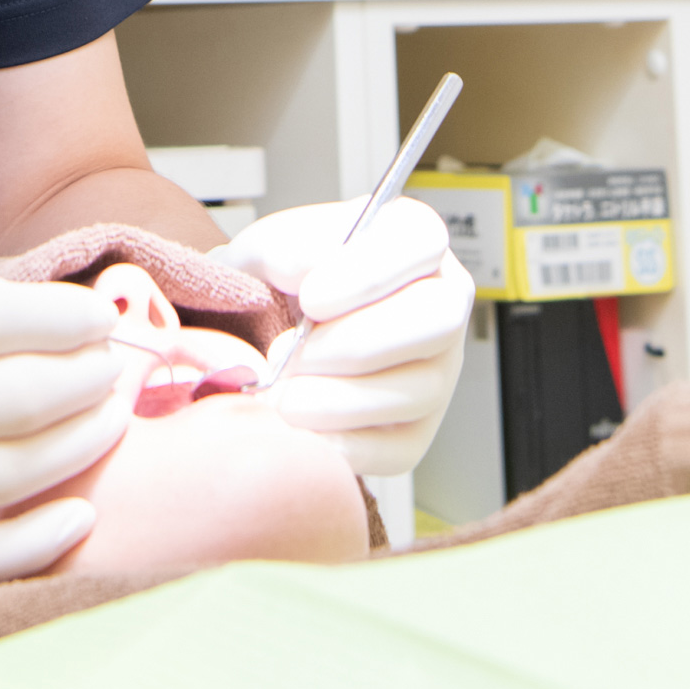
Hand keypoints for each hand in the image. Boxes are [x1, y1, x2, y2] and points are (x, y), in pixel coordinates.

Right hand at [0, 246, 139, 589]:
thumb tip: (10, 294)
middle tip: (119, 373)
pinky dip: (40, 542)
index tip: (98, 322)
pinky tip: (74, 517)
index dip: (76, 323)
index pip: (15, 320)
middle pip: (34, 397)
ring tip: (106, 426)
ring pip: (17, 475)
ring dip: (81, 448)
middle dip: (95, 382)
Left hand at [214, 196, 475, 473]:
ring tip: (281, 395)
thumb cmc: (271, 284)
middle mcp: (440, 303)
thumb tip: (307, 271)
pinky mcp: (415, 432)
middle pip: (438, 321)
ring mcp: (436, 372)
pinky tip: (299, 429)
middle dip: (357, 344)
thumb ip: (287, 247)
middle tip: (288, 353)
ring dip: (340, 399)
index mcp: (412, 239)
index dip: (371, 273)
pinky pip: (398, 449)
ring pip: (419, 390)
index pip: (424, 242)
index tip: (311, 299)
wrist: (249, 340)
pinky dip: (343, 444)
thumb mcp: (266, 247)